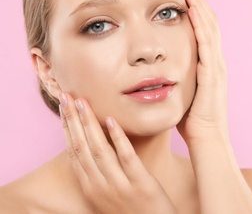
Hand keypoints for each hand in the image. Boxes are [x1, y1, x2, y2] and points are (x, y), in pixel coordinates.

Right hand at [59, 93, 176, 213]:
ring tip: (83, 102)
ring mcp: (119, 186)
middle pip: (81, 148)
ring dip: (89, 124)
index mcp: (91, 189)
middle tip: (66, 96)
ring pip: (99, 150)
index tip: (64, 109)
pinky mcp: (141, 185)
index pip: (74, 153)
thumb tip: (96, 147)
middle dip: (73, 120)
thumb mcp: (109, 195)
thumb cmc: (132, 211)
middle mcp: (100, 187)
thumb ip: (101, 174)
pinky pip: (126, 157)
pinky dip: (118, 138)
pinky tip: (112, 119)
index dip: (67, 129)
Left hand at [177, 0, 228, 142]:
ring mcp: (216, 67)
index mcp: (209, 64)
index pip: (204, 29)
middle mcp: (216, 61)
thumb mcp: (184, 92)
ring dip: (199, 5)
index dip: (195, 9)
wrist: (206, 139)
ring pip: (209, 28)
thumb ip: (179, 77)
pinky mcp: (212, 75)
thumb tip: (164, 70)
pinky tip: (192, 11)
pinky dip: (200, 26)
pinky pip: (206, 45)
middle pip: (209, 22)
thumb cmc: (193, 120)